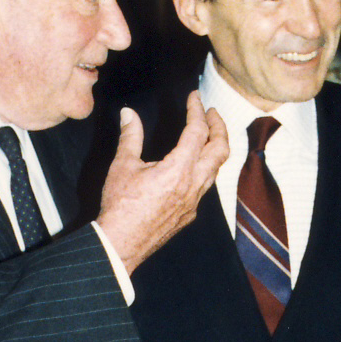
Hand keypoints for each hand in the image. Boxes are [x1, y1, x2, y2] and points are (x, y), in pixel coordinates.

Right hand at [96, 93, 229, 271]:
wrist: (121, 244)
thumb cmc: (120, 206)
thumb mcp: (123, 166)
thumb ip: (130, 136)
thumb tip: (128, 114)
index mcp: (179, 169)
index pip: (198, 131)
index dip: (198, 110)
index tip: (195, 97)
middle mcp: (193, 185)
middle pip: (220, 150)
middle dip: (219, 127)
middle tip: (212, 113)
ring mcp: (194, 201)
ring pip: (215, 169)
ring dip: (215, 148)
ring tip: (208, 135)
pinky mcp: (189, 213)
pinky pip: (205, 186)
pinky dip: (205, 168)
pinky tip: (193, 165)